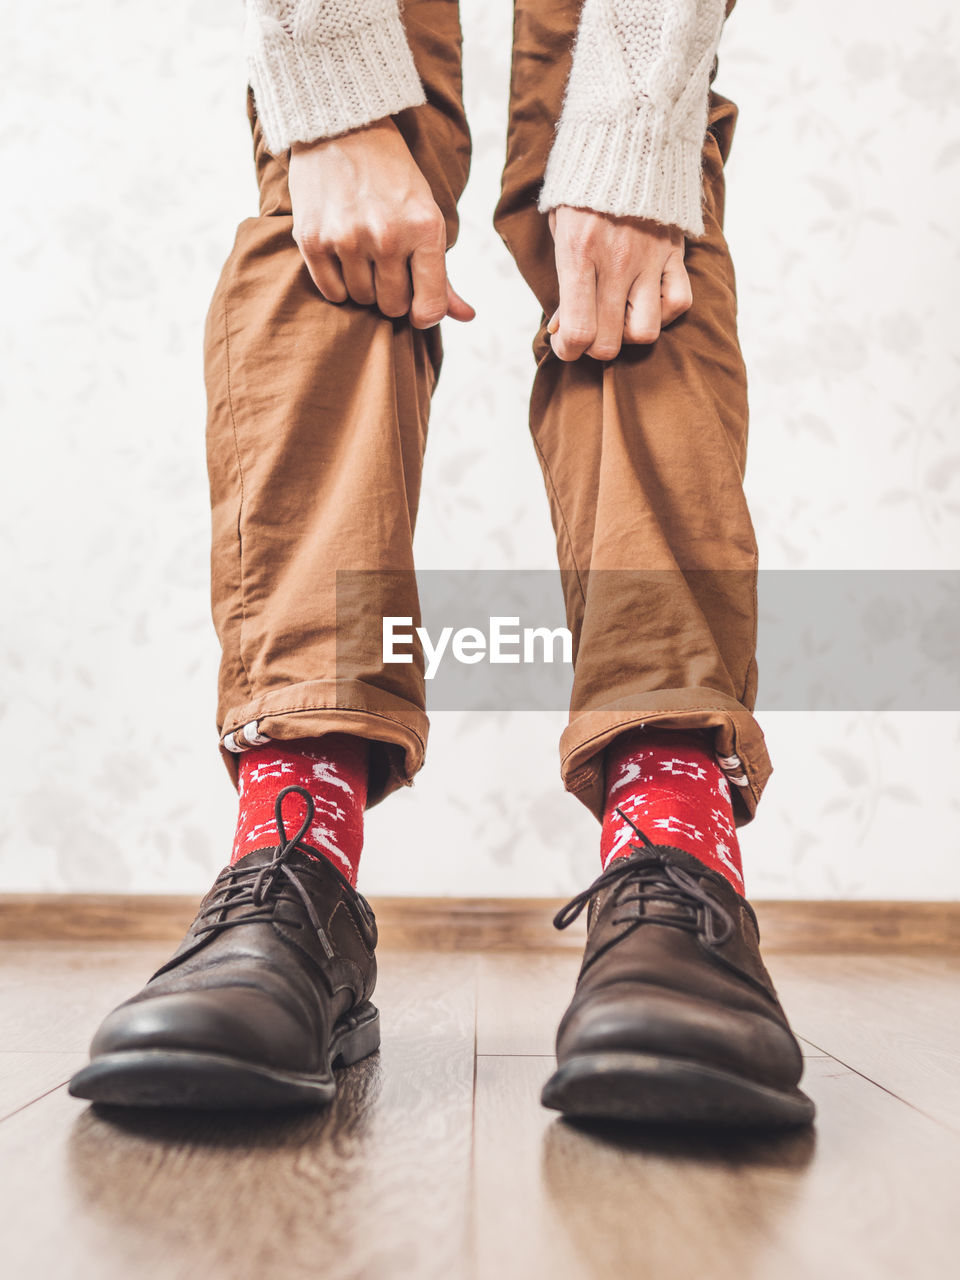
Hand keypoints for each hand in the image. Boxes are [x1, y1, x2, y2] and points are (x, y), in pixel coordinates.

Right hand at [288, 118, 474, 327]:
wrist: (342, 128)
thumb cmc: (392, 178)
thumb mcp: (426, 216)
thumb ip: (441, 273)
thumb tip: (466, 317)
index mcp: (424, 229)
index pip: (428, 307)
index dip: (423, 313)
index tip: (416, 303)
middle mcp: (387, 236)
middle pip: (392, 306)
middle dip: (392, 293)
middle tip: (386, 263)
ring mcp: (347, 238)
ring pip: (361, 299)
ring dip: (364, 284)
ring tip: (363, 250)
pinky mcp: (312, 239)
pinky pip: (332, 292)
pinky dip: (338, 282)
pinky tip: (342, 254)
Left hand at [546, 206, 692, 361]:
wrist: (626, 140)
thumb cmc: (583, 192)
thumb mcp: (559, 231)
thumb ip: (562, 283)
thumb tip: (561, 329)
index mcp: (579, 254)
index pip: (578, 332)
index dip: (569, 350)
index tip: (566, 343)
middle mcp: (616, 262)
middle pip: (610, 342)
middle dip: (595, 347)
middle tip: (591, 328)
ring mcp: (649, 259)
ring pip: (645, 332)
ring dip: (629, 333)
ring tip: (620, 315)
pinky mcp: (674, 252)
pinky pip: (678, 303)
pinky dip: (663, 312)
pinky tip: (647, 300)